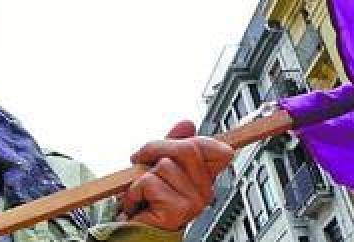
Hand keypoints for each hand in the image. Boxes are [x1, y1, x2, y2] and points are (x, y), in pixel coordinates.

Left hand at [120, 121, 234, 231]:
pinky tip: (139, 203)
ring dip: (142, 176)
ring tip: (142, 192)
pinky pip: (150, 182)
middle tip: (140, 159)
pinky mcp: (178, 209)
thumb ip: (173, 143)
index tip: (190, 134)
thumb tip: (188, 124)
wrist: (135, 231)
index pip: (218, 151)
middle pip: (187, 148)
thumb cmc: (147, 202)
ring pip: (164, 165)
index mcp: (204, 179)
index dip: (204, 140)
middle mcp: (204, 191)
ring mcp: (194, 201)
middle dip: (156, 148)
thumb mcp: (158, 165)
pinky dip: (135, 190)